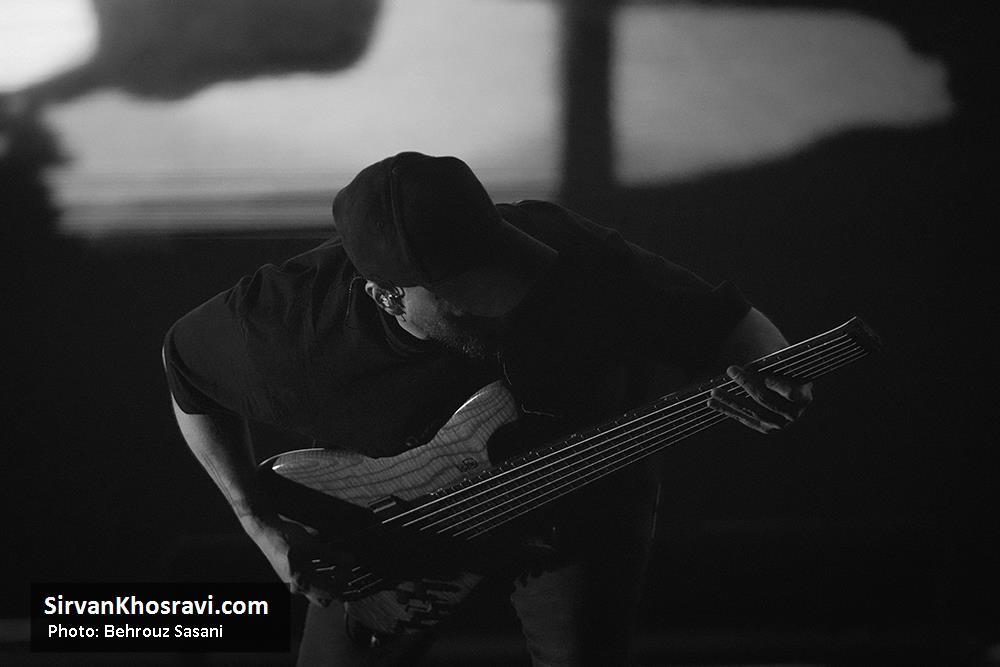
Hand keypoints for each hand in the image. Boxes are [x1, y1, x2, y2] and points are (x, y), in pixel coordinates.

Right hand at [241, 513, 355, 607]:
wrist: (265, 529)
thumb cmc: (284, 537)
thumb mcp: (311, 545)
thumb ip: (331, 554)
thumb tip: (351, 561)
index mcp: (300, 582)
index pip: (329, 594)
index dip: (343, 585)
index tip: (352, 574)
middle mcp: (297, 586)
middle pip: (323, 598)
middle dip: (337, 587)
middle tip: (347, 571)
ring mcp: (294, 581)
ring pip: (318, 589)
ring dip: (331, 579)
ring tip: (341, 564)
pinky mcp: (294, 574)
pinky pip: (311, 580)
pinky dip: (322, 573)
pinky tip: (328, 560)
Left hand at [707, 365, 812, 433]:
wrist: (779, 377)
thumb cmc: (779, 364)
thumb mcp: (781, 359)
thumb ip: (774, 360)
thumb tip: (756, 362)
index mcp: (803, 395)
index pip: (791, 393)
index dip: (780, 387)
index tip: (766, 378)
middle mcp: (793, 413)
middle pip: (767, 401)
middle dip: (747, 384)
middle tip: (731, 369)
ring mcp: (779, 424)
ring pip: (752, 413)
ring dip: (730, 401)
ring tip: (714, 390)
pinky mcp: (764, 427)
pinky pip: (744, 418)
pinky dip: (726, 409)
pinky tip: (711, 402)